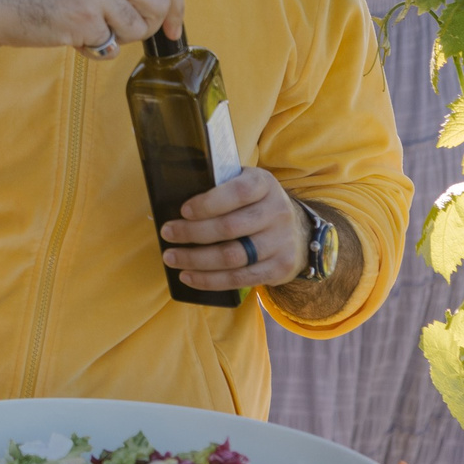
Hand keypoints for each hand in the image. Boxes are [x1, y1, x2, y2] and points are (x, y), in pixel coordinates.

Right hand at [0, 0, 183, 59]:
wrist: (0, 4)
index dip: (178, 6)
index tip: (173, 27)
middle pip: (159, 5)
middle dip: (146, 27)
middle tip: (119, 31)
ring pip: (138, 29)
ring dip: (119, 39)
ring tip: (92, 30)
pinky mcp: (84, 19)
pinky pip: (111, 46)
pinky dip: (95, 50)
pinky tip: (73, 37)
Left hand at [162, 167, 307, 290]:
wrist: (296, 230)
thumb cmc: (252, 204)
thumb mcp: (242, 183)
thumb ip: (218, 186)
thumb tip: (172, 195)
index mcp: (264, 184)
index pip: (238, 192)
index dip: (209, 203)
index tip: (183, 211)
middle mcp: (278, 212)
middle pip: (230, 227)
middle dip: (192, 232)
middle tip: (167, 233)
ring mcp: (282, 242)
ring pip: (232, 256)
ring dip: (196, 259)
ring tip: (171, 258)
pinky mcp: (280, 268)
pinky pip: (240, 279)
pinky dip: (210, 280)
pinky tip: (188, 276)